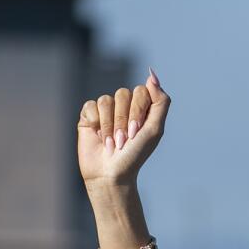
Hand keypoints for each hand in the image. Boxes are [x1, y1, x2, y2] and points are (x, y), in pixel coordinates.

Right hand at [77, 69, 170, 185]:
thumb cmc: (135, 155)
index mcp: (143, 108)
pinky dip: (96, 123)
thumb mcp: (155, 129)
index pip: (141, 91)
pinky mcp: (89, 115)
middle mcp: (124, 106)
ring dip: (110, 124)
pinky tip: (98, 136)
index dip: (138, 110)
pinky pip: (91, 105)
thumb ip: (160, 101)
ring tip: (112, 142)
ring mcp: (106, 110)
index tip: (138, 131)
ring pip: (106, 100)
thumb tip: (152, 74)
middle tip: (125, 139)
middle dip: (124, 119)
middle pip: (123, 93)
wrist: (111, 173)